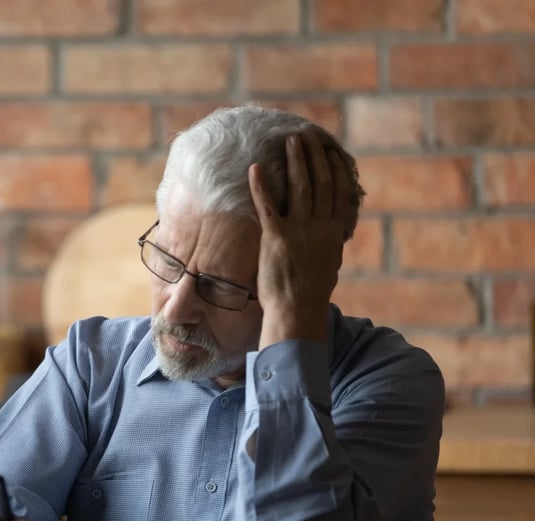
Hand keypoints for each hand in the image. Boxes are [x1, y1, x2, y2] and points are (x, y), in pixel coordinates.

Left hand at [248, 129, 351, 345]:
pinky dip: (261, 186)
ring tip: (290, 141)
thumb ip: (329, 242)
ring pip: (300, 187)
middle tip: (306, 136)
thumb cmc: (310, 293)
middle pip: (320, 183)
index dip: (335, 170)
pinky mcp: (276, 238)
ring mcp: (299, 231)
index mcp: (334, 232)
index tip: (331, 153)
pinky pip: (268, 205)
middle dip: (314, 157)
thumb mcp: (328, 263)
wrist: (297, 311)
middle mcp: (320, 227)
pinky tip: (254, 169)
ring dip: (295, 162)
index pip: (340, 193)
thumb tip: (332, 232)